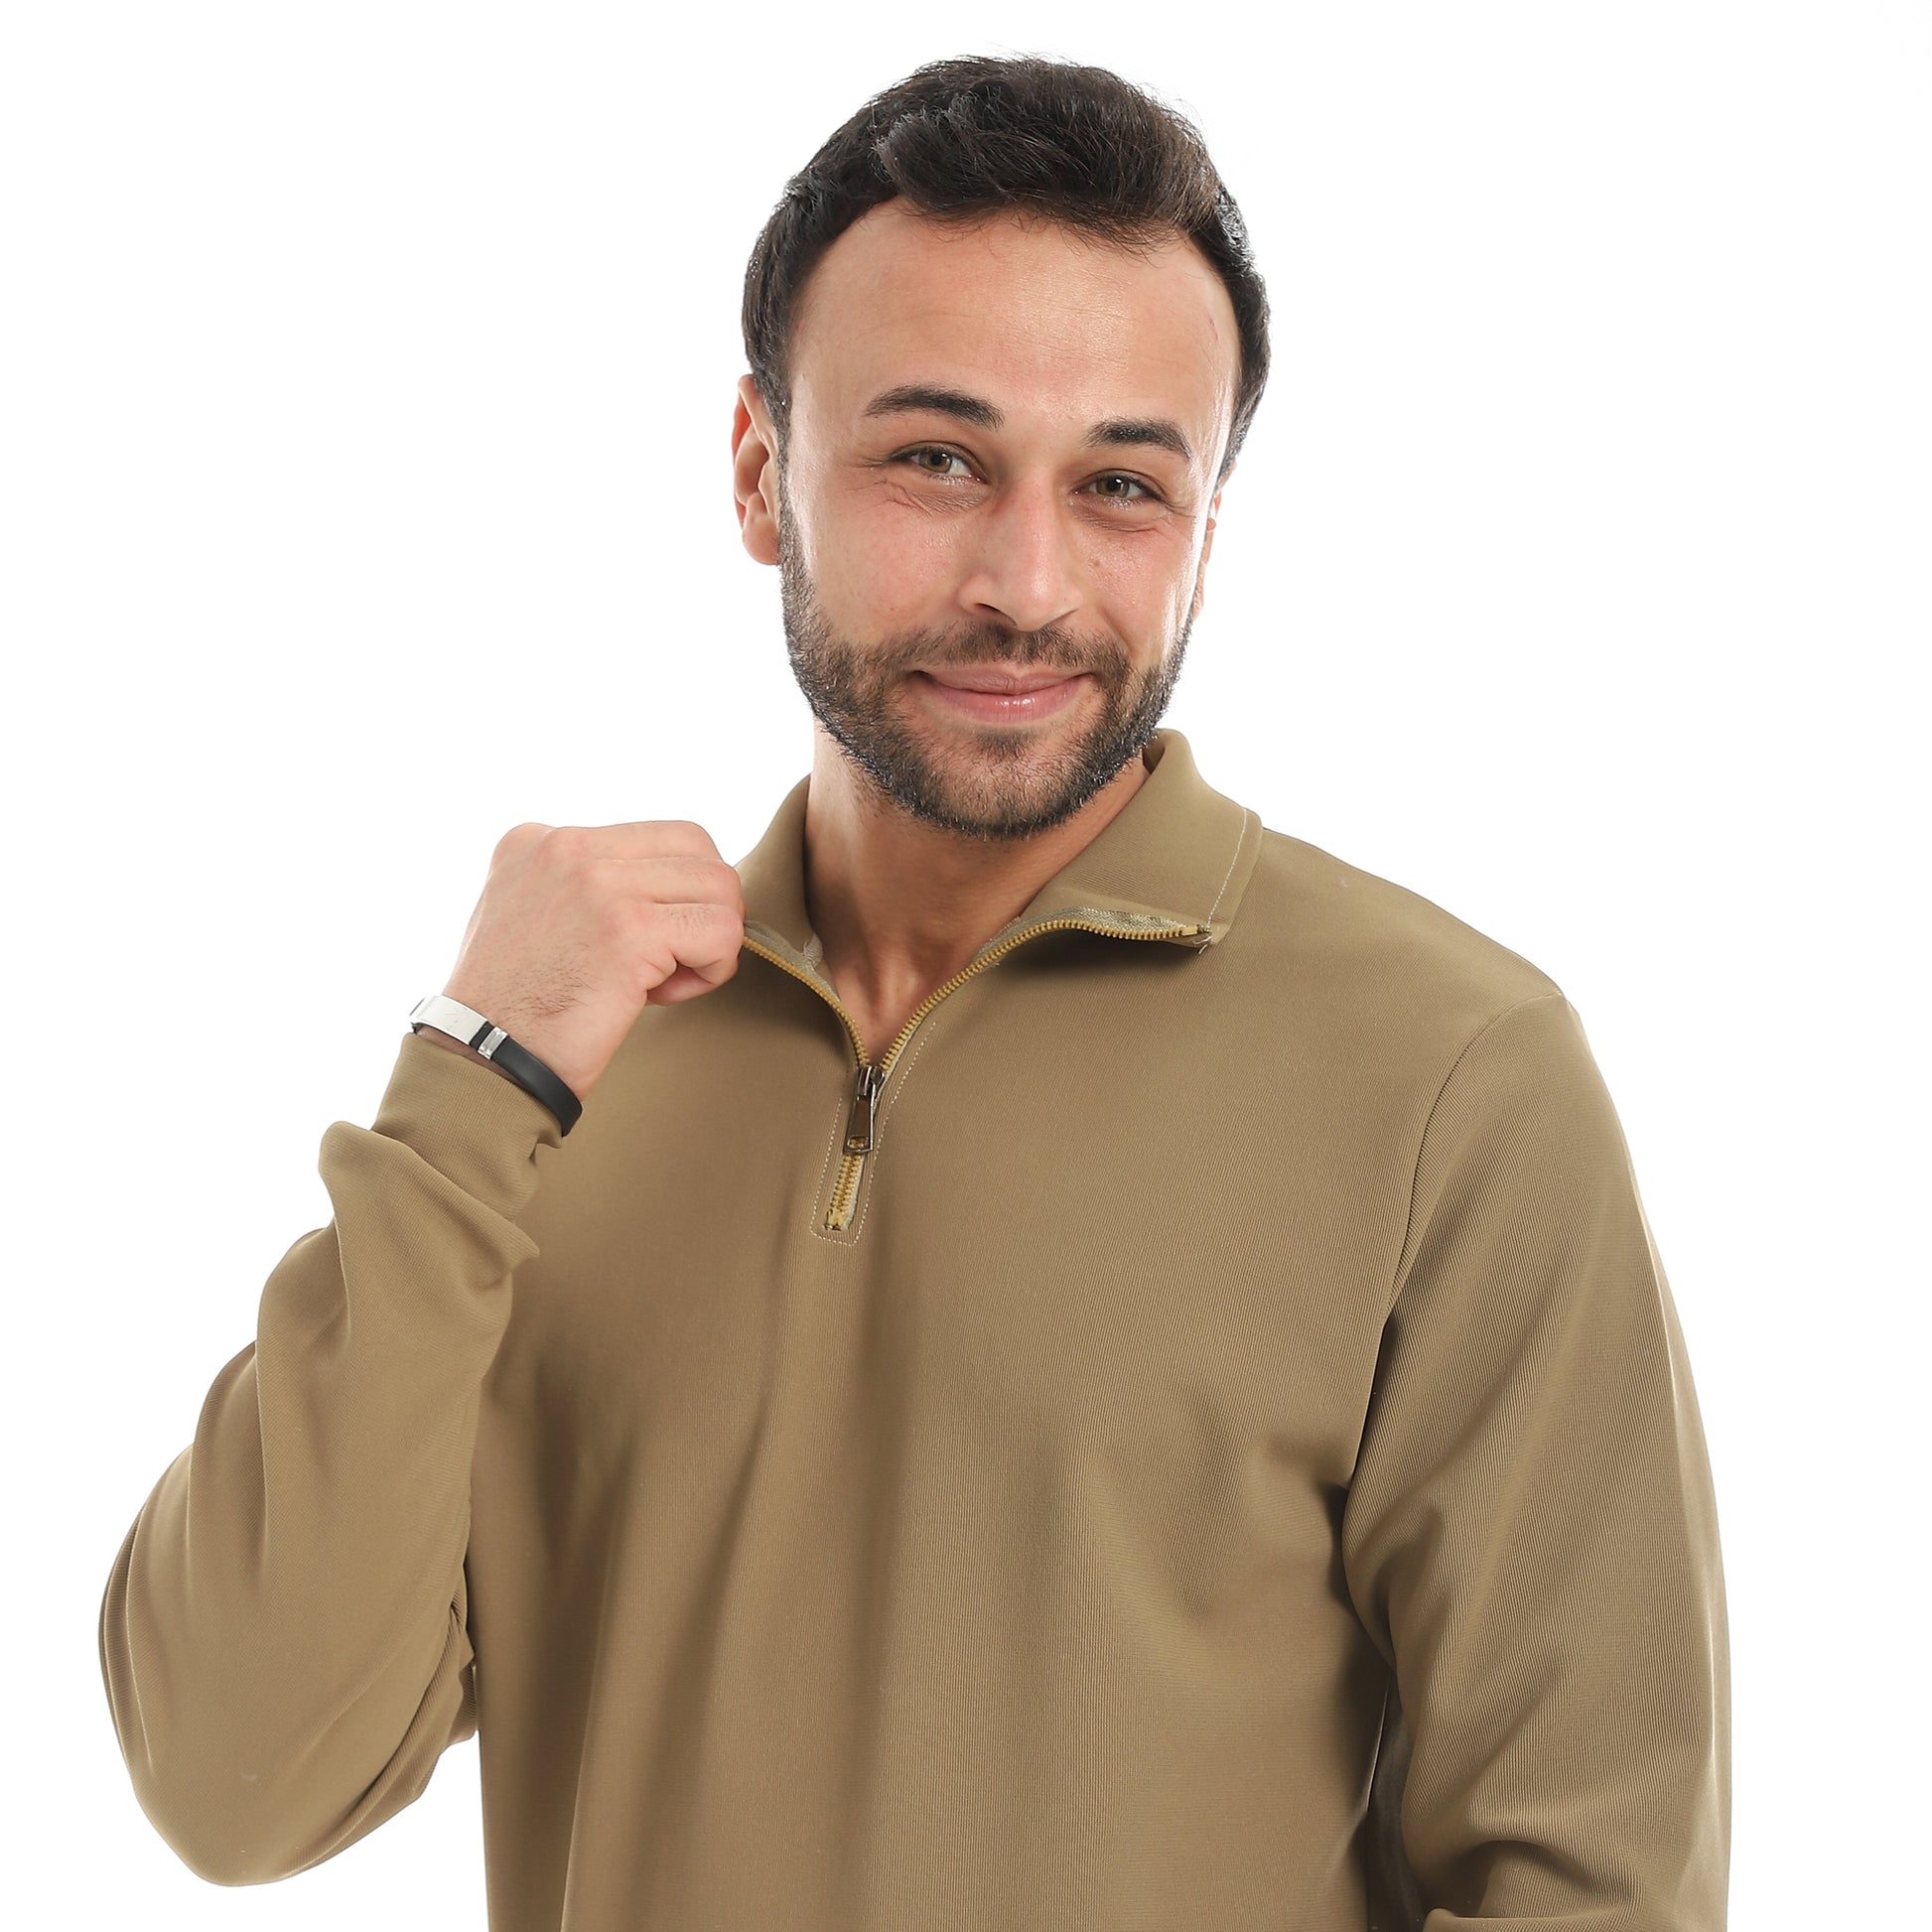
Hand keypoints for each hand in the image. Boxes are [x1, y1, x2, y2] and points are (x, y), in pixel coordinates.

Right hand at [433, 820, 745, 1102]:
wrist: (483, 1062)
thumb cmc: (514, 1009)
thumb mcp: (531, 915)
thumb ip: (584, 886)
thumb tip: (668, 886)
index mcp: (542, 840)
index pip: (659, 837)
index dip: (673, 894)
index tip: (641, 947)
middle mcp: (567, 846)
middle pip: (699, 849)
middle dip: (704, 909)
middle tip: (671, 962)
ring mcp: (597, 883)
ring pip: (720, 886)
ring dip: (709, 941)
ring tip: (660, 982)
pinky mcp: (628, 929)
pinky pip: (722, 931)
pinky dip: (713, 970)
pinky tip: (662, 997)